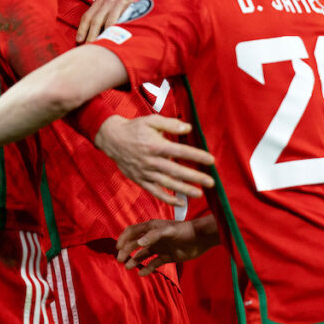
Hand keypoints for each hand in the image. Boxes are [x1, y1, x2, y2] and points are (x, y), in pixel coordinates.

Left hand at [76, 0, 147, 42]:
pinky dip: (116, 30)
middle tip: (88, 47)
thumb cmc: (123, 3)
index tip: (79, 40)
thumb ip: (101, 16)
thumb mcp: (110, 5)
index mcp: (99, 2)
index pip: (87, 16)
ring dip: (102, 35)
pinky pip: (120, 20)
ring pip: (106, 22)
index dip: (82, 29)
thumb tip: (92, 36)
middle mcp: (106, 1)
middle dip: (90, 35)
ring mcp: (117, 3)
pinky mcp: (127, 5)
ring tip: (100, 46)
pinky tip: (114, 38)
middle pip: (95, 20)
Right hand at [95, 114, 214, 205]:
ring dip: (184, 190)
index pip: (181, 151)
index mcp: (156, 145)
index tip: (211, 161)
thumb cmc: (134, 128)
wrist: (112, 139)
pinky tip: (180, 202)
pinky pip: (155, 191)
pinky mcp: (140, 180)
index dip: (196, 156)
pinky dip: (167, 198)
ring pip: (167, 183)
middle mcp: (152, 161)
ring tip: (199, 194)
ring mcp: (146, 172)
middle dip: (195, 177)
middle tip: (211, 183)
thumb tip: (188, 128)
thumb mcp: (152, 121)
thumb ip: (171, 124)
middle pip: (177, 171)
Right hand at [116, 216, 219, 275]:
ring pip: (143, 254)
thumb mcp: (168, 231)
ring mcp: (160, 247)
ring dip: (135, 260)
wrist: (200, 238)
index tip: (117, 248)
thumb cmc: (184, 231)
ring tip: (128, 267)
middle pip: (135, 244)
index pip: (132, 231)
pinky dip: (147, 268)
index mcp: (151, 228)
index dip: (123, 238)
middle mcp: (153, 237)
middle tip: (120, 260)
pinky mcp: (167, 256)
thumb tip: (138, 242)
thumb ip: (153, 235)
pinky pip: (154, 263)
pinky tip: (142, 274)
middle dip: (126, 251)